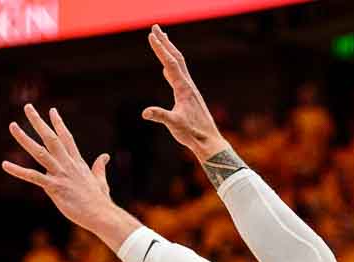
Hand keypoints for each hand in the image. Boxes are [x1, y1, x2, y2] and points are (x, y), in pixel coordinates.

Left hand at [2, 104, 119, 238]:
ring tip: (12, 126)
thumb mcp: (100, 180)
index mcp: (77, 162)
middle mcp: (67, 164)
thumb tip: (105, 156)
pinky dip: (18, 171)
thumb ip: (100, 167)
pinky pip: (33, 177)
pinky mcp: (54, 188)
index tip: (52, 110)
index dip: (58, 124)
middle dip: (38, 122)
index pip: (66, 138)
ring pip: (39, 152)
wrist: (100, 214)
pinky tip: (5, 164)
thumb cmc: (100, 200)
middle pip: (51, 138)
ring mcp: (60, 174)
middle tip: (27, 107)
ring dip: (24, 138)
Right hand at [143, 25, 226, 159]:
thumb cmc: (192, 134)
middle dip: (165, 42)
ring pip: (178, 65)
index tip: (151, 35)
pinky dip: (171, 68)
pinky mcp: (189, 97)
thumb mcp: (174, 125)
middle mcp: (188, 85)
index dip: (160, 49)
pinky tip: (166, 70)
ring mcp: (189, 90)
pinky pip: (178, 77)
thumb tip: (145, 113)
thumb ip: (160, 116)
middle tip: (155, 27)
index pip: (170, 63)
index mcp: (183, 88)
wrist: (208, 141)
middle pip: (176, 57)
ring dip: (169, 51)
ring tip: (163, 41)